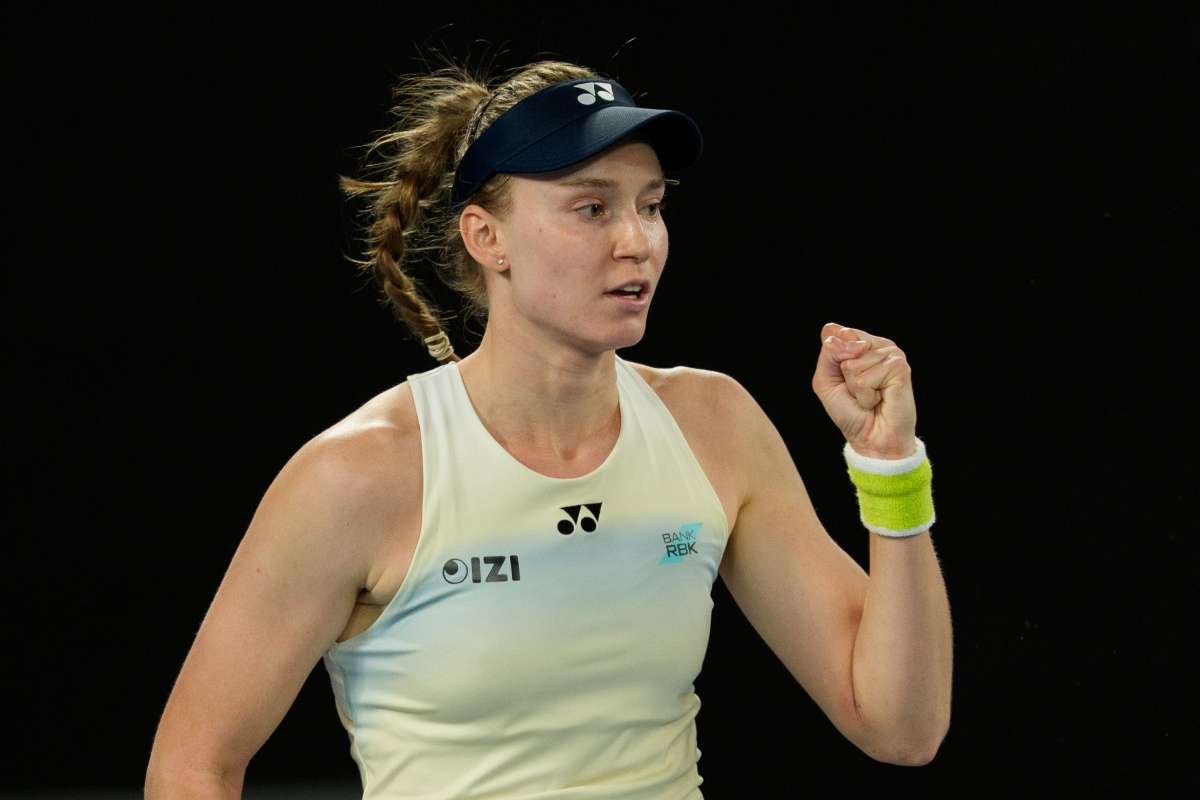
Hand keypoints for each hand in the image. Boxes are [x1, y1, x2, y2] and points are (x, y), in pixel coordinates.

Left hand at [811, 322, 917, 458]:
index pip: (834, 333)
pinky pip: (864, 379)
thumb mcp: (826, 380)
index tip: (844, 381)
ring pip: (852, 364)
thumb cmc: (851, 411)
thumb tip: (841, 333)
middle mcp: (878, 345)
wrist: (872, 438)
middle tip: (859, 391)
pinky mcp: (899, 368)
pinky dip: (865, 396)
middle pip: (842, 345)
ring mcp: (892, 355)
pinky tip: (879, 399)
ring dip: (856, 389)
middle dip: (843, 375)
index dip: (832, 361)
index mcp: (862, 342)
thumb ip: (828, 354)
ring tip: (871, 397)